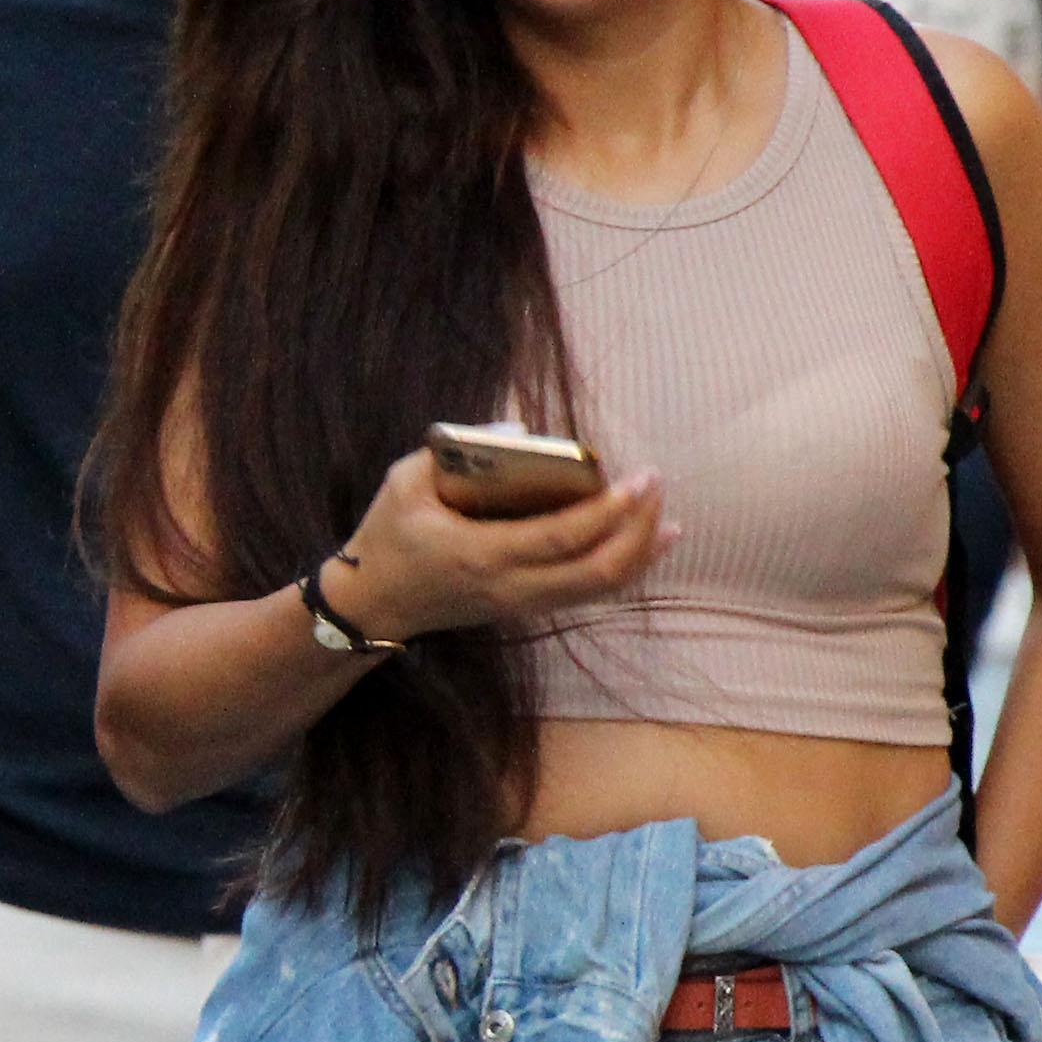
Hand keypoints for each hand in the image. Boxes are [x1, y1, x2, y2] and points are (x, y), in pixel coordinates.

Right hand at [326, 445, 668, 643]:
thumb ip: (456, 451)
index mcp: (481, 554)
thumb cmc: (387, 535)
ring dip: (640, 556)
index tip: (639, 477)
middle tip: (655, 486)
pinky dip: (623, 571)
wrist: (374, 603)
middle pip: (598, 573)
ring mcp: (521, 605)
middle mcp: (510, 588)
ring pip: (600, 591)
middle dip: (639, 531)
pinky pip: (587, 595)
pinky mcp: (526, 609)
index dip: (611, 511)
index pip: (564, 538)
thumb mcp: (404, 481)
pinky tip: (646, 546)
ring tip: (668, 519)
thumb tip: (521, 432)